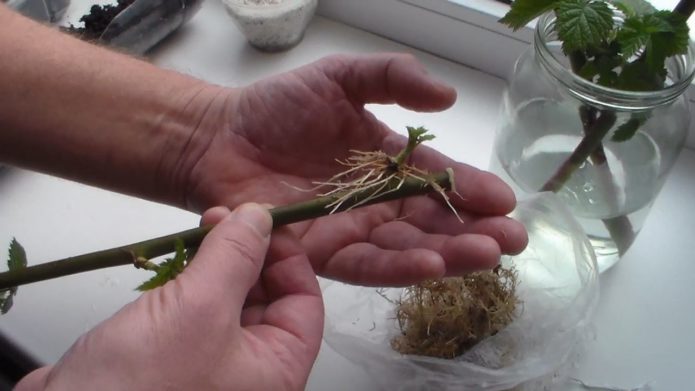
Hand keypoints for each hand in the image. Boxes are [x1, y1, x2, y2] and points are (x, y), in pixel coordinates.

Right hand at [16, 204, 322, 390]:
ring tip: (198, 231)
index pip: (304, 303)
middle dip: (247, 253)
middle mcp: (249, 373)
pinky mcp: (172, 359)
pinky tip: (174, 261)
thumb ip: (235, 256)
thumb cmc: (135, 390)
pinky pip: (194, 312)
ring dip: (216, 262)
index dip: (288, 257)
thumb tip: (260, 219)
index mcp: (276, 372)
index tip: (266, 222)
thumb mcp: (199, 309)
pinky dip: (188, 282)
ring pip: (228, 300)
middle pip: (267, 298)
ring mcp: (209, 366)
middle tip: (223, 218)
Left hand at [178, 53, 527, 285]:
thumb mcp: (340, 78)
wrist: (220, 138)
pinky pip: (364, 264)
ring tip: (485, 255)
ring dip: (448, 253)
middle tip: (511, 241)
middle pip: (431, 222)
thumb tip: (448, 96)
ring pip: (407, 248)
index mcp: (387, 162)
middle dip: (474, 232)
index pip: (437, 179)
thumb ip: (392, 78)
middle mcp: (376, 202)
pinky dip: (398, 267)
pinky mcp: (320, 254)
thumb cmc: (277, 108)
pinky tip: (431, 265)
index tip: (504, 200)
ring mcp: (350, 230)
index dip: (471, 190)